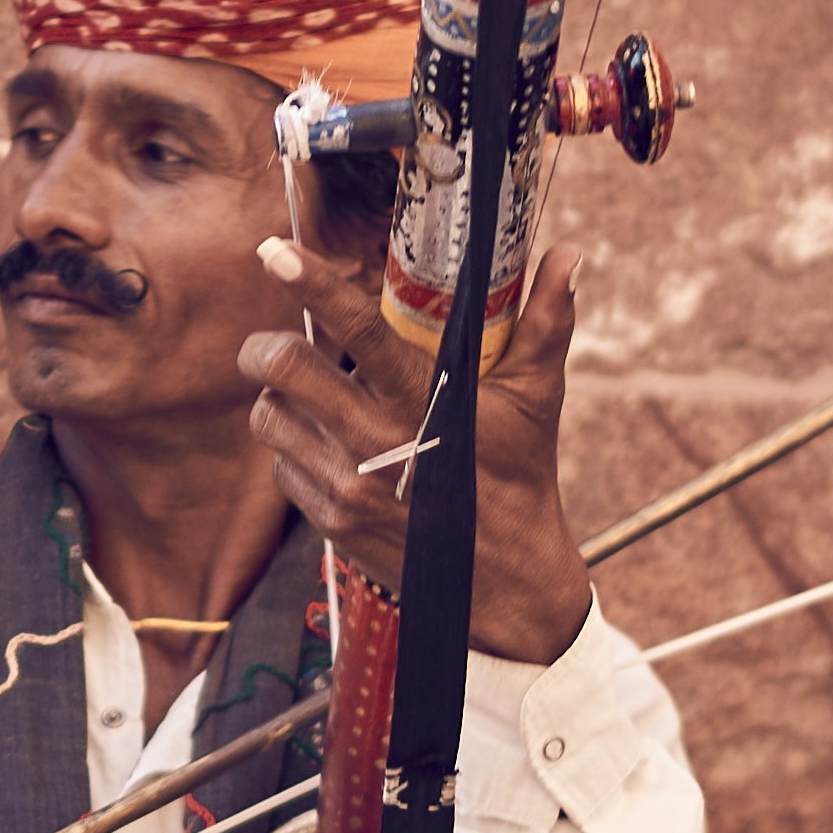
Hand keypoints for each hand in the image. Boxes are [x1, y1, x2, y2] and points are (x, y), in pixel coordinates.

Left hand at [239, 225, 596, 669]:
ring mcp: (348, 487)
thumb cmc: (519, 478)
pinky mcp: (330, 521)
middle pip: (286, 370)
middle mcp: (379, 445)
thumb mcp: (536, 400)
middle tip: (271, 343)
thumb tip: (568, 255)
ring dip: (276, 398)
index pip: (361, 332)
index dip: (313, 285)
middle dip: (263, 347)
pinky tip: (325, 444)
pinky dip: (291, 445)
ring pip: (270, 417)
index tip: (275, 251)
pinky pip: (280, 465)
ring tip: (306, 397)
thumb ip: (545, 323)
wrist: (503, 580)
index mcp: (428, 404)